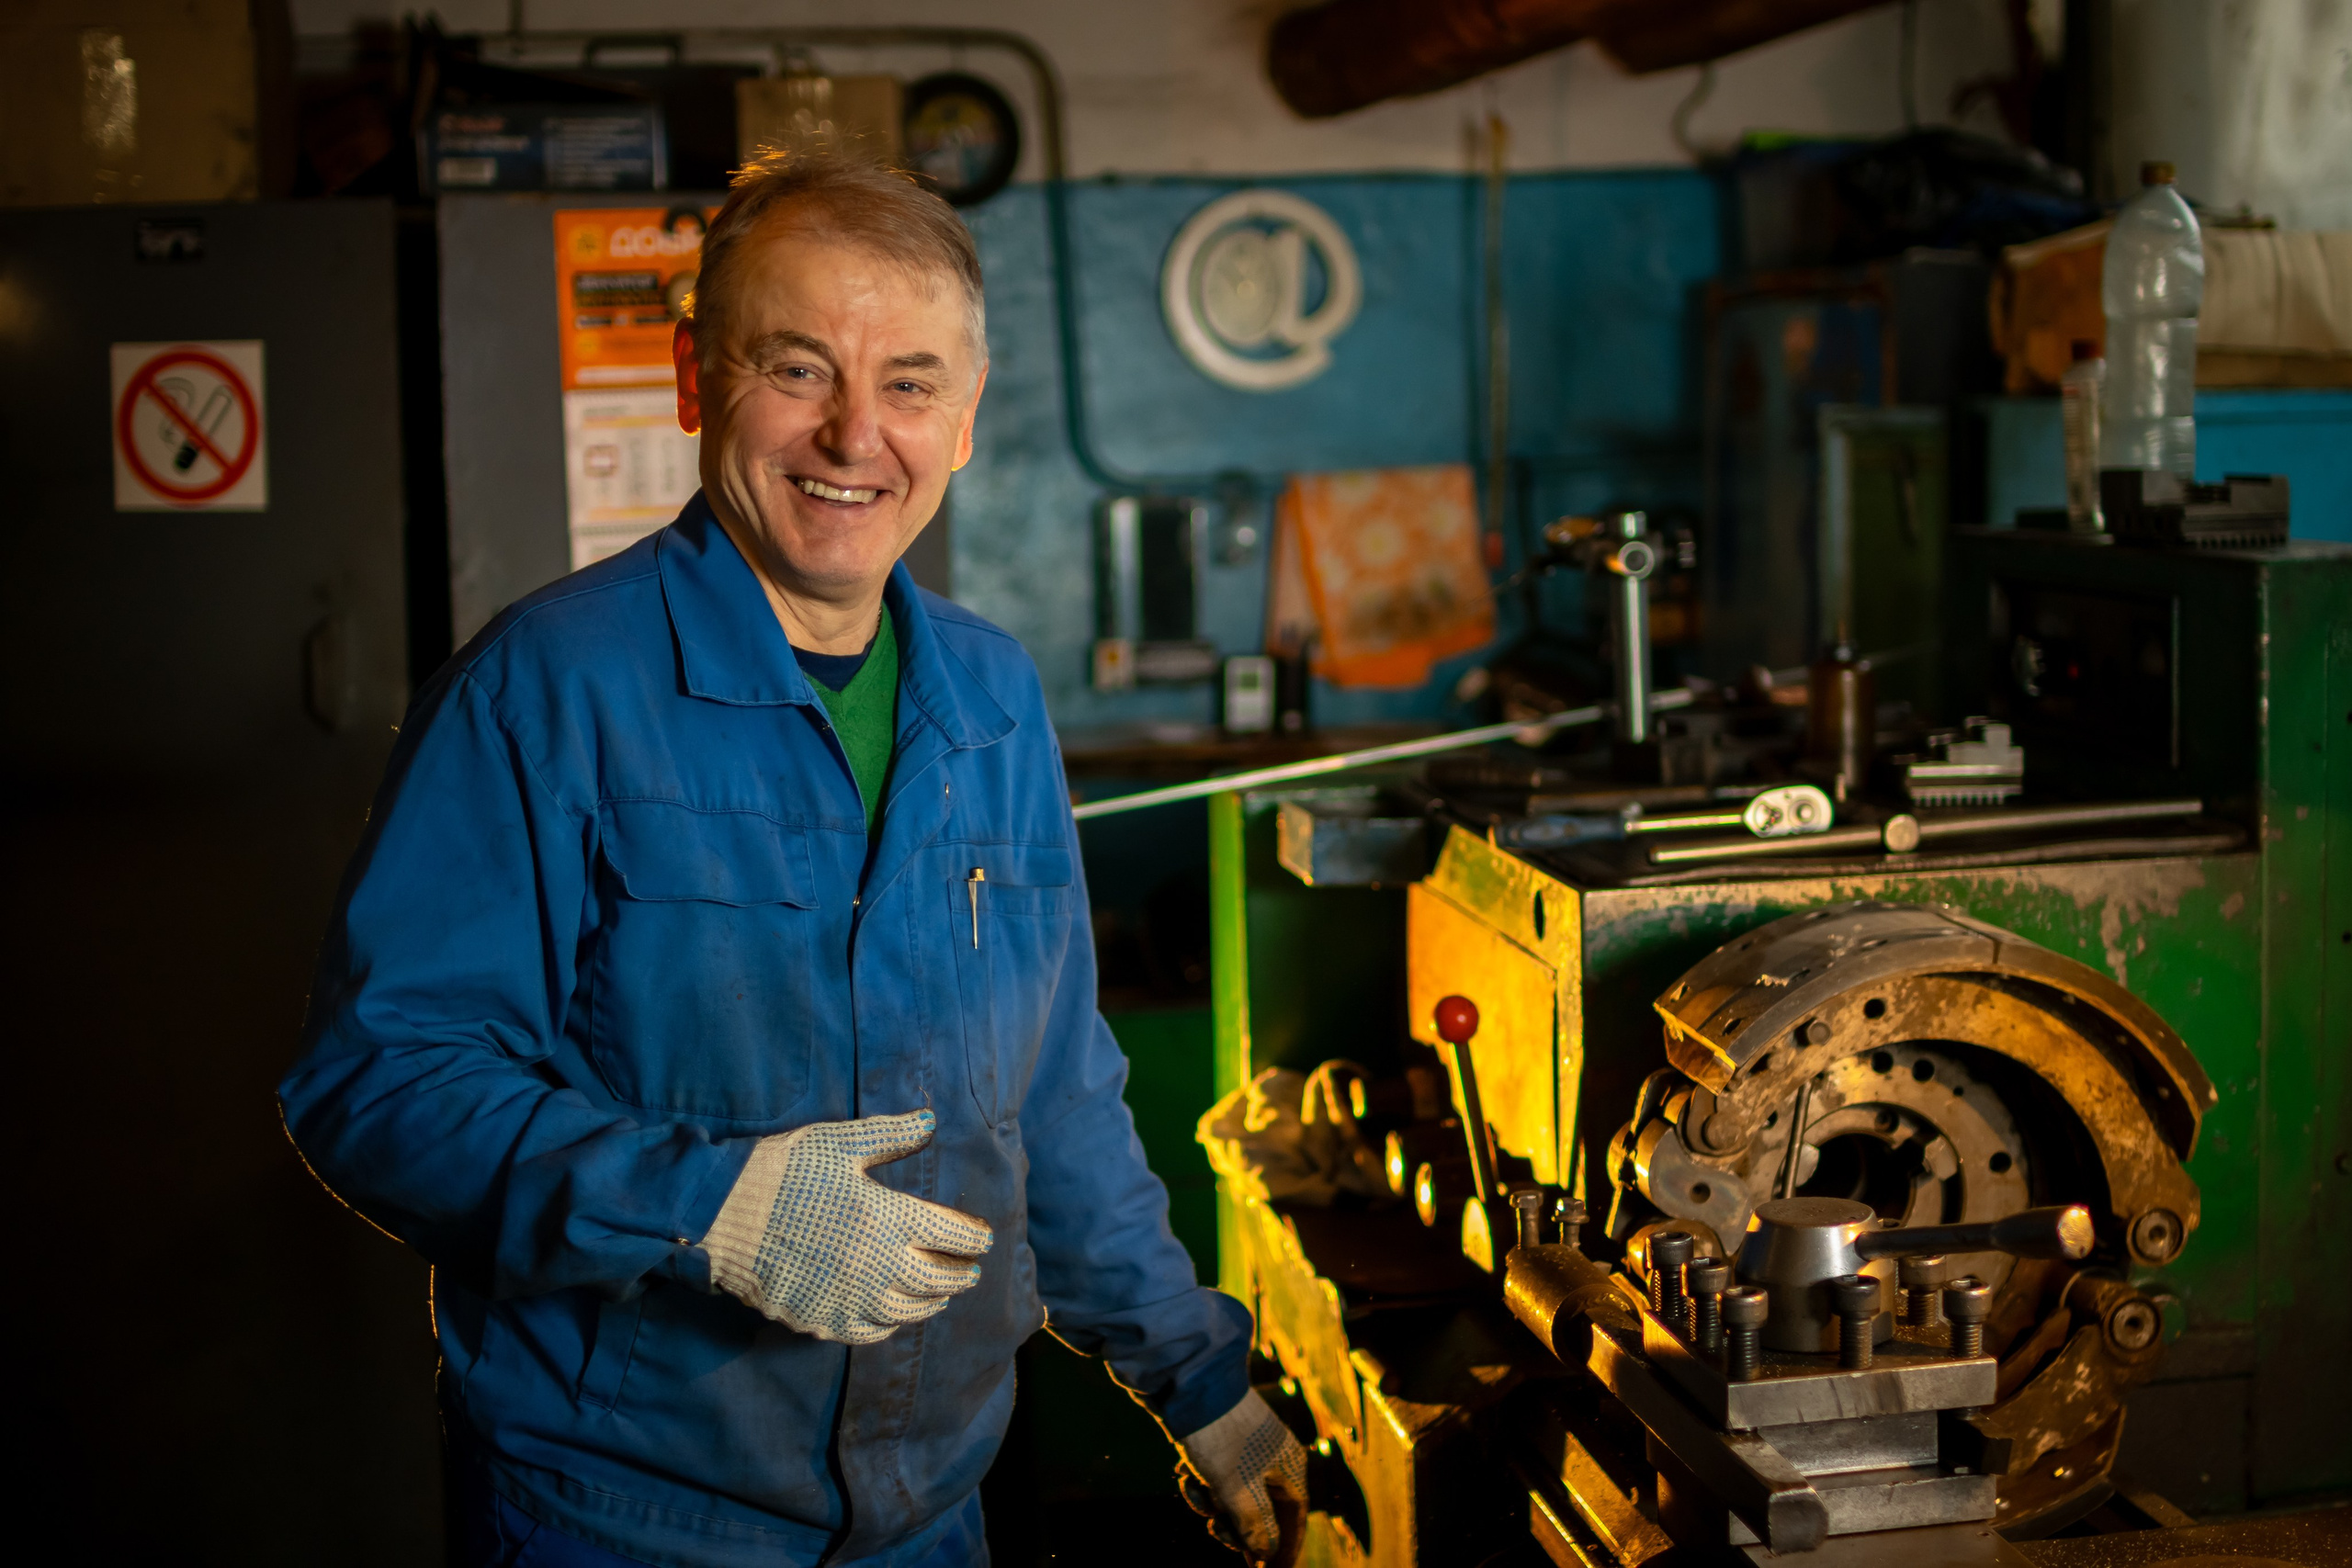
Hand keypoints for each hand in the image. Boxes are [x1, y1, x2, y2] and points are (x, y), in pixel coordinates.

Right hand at [701, 1109, 991, 1343]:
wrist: (722, 1215)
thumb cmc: (784, 1172)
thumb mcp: (840, 1143)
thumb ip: (890, 1135)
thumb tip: (931, 1121)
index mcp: (889, 1218)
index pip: (952, 1235)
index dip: (975, 1238)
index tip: (985, 1238)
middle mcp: (878, 1265)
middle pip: (939, 1279)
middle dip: (962, 1274)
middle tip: (972, 1271)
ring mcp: (850, 1298)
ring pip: (909, 1311)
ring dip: (933, 1303)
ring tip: (942, 1295)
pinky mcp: (822, 1320)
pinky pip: (869, 1333)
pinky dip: (890, 1326)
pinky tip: (894, 1317)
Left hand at [1177, 1390, 1308, 1566]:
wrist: (1184, 1383)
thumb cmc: (1219, 1434)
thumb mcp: (1236, 1490)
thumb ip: (1255, 1528)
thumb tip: (1265, 1556)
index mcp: (1290, 1467)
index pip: (1295, 1521)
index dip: (1283, 1551)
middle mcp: (1273, 1459)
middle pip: (1261, 1514)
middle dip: (1236, 1527)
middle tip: (1216, 1530)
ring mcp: (1247, 1451)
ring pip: (1234, 1498)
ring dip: (1211, 1504)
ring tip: (1195, 1490)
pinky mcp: (1221, 1445)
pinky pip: (1216, 1480)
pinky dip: (1201, 1484)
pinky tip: (1185, 1474)